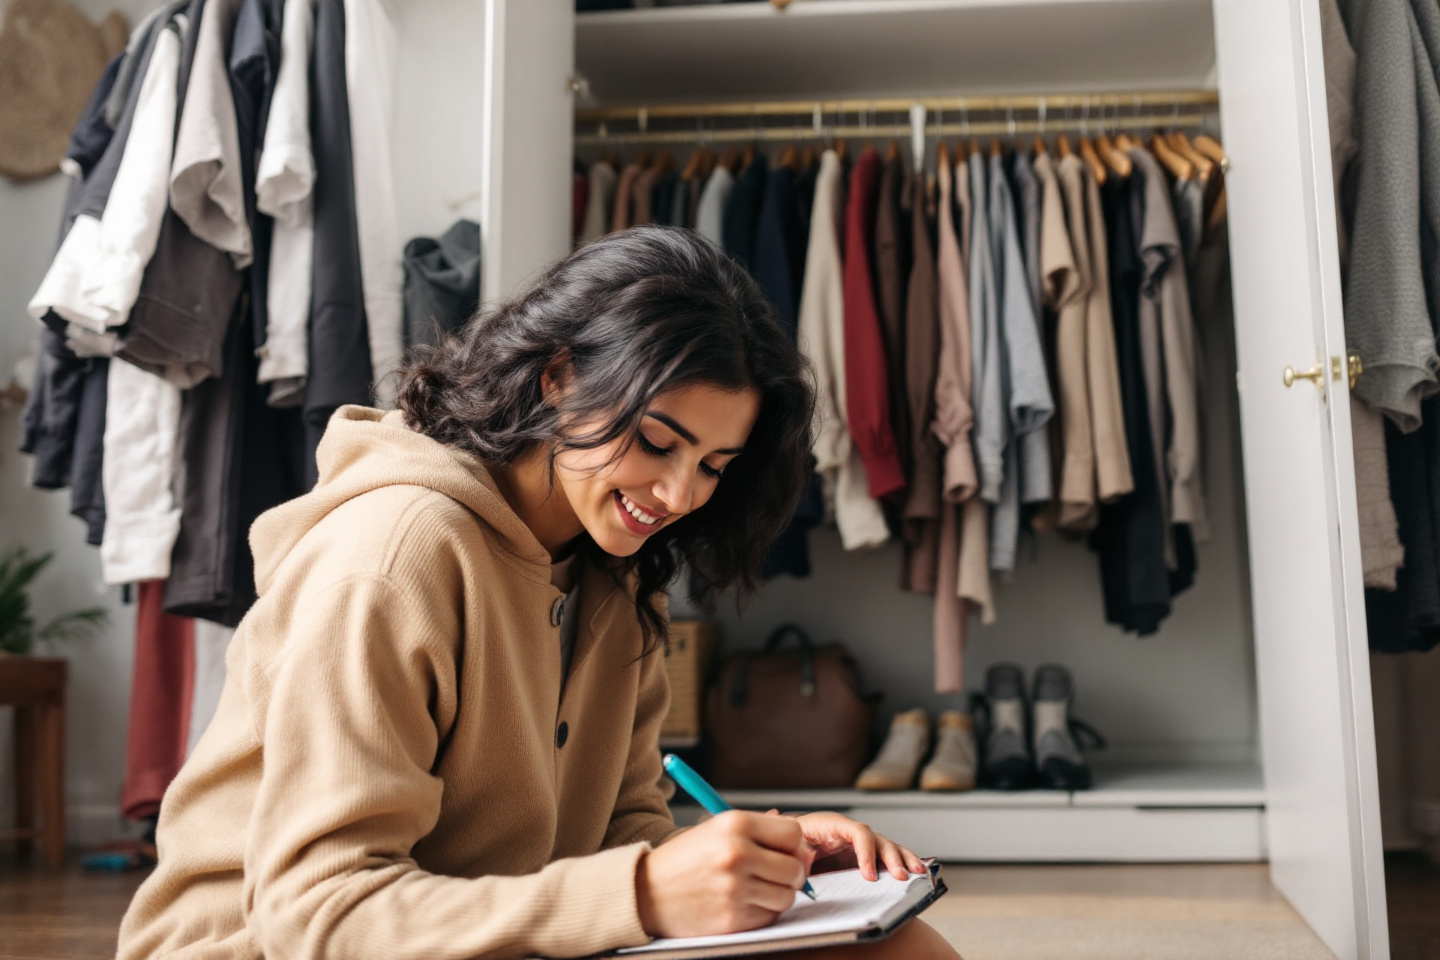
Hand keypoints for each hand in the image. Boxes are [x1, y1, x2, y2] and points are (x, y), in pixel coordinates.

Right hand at [635, 810, 810, 938]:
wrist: (645, 892)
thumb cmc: (683, 859)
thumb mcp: (715, 829)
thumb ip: (758, 830)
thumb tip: (799, 843)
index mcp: (734, 824)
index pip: (793, 833)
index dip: (793, 845)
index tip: (785, 852)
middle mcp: (737, 853)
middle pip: (795, 867)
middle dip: (792, 873)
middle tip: (778, 875)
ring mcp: (735, 888)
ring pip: (787, 896)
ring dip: (778, 895)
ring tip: (760, 889)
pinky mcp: (732, 918)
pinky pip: (769, 917)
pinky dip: (762, 912)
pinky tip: (744, 903)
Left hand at [785, 811, 925, 881]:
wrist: (789, 845)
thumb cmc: (791, 843)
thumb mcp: (791, 845)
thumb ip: (797, 850)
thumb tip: (803, 857)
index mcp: (833, 824)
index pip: (858, 832)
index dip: (866, 852)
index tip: (869, 876)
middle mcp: (850, 831)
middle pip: (878, 839)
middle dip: (892, 858)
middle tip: (900, 877)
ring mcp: (860, 843)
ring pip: (888, 846)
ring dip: (904, 859)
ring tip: (918, 872)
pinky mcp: (865, 855)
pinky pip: (887, 856)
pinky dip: (903, 861)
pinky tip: (916, 870)